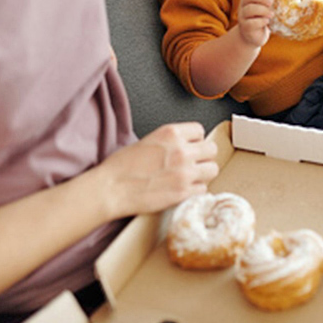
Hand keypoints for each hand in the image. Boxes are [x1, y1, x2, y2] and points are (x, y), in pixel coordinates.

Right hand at [97, 122, 218, 219]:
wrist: (110, 189)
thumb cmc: (121, 166)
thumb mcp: (147, 140)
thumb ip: (169, 141)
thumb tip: (183, 145)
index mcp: (171, 133)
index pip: (200, 130)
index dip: (195, 140)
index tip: (191, 146)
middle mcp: (181, 150)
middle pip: (211, 149)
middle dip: (204, 156)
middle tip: (194, 163)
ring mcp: (184, 172)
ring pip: (212, 169)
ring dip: (203, 174)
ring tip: (191, 177)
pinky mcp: (183, 193)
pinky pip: (203, 189)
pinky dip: (196, 191)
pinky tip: (184, 190)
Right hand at [236, 0, 272, 48]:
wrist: (254, 37)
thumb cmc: (263, 19)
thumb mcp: (266, 8)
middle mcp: (243, 5)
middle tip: (271, 1)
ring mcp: (242, 17)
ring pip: (249, 9)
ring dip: (262, 10)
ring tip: (271, 14)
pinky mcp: (245, 27)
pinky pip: (250, 23)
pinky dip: (260, 21)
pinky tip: (266, 22)